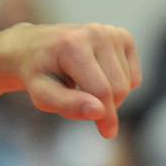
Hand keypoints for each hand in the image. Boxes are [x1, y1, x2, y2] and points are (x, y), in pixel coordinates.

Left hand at [0, 22, 141, 138]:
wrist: (32, 47)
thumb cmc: (37, 74)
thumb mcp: (41, 94)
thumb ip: (67, 104)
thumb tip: (99, 111)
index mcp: (73, 45)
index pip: (101, 90)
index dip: (106, 117)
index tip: (107, 133)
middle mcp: (95, 33)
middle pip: (118, 88)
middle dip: (105, 106)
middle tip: (79, 103)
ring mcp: (111, 32)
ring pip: (128, 84)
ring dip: (109, 96)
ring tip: (81, 86)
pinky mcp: (122, 36)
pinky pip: (133, 76)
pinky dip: (119, 85)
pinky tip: (95, 76)